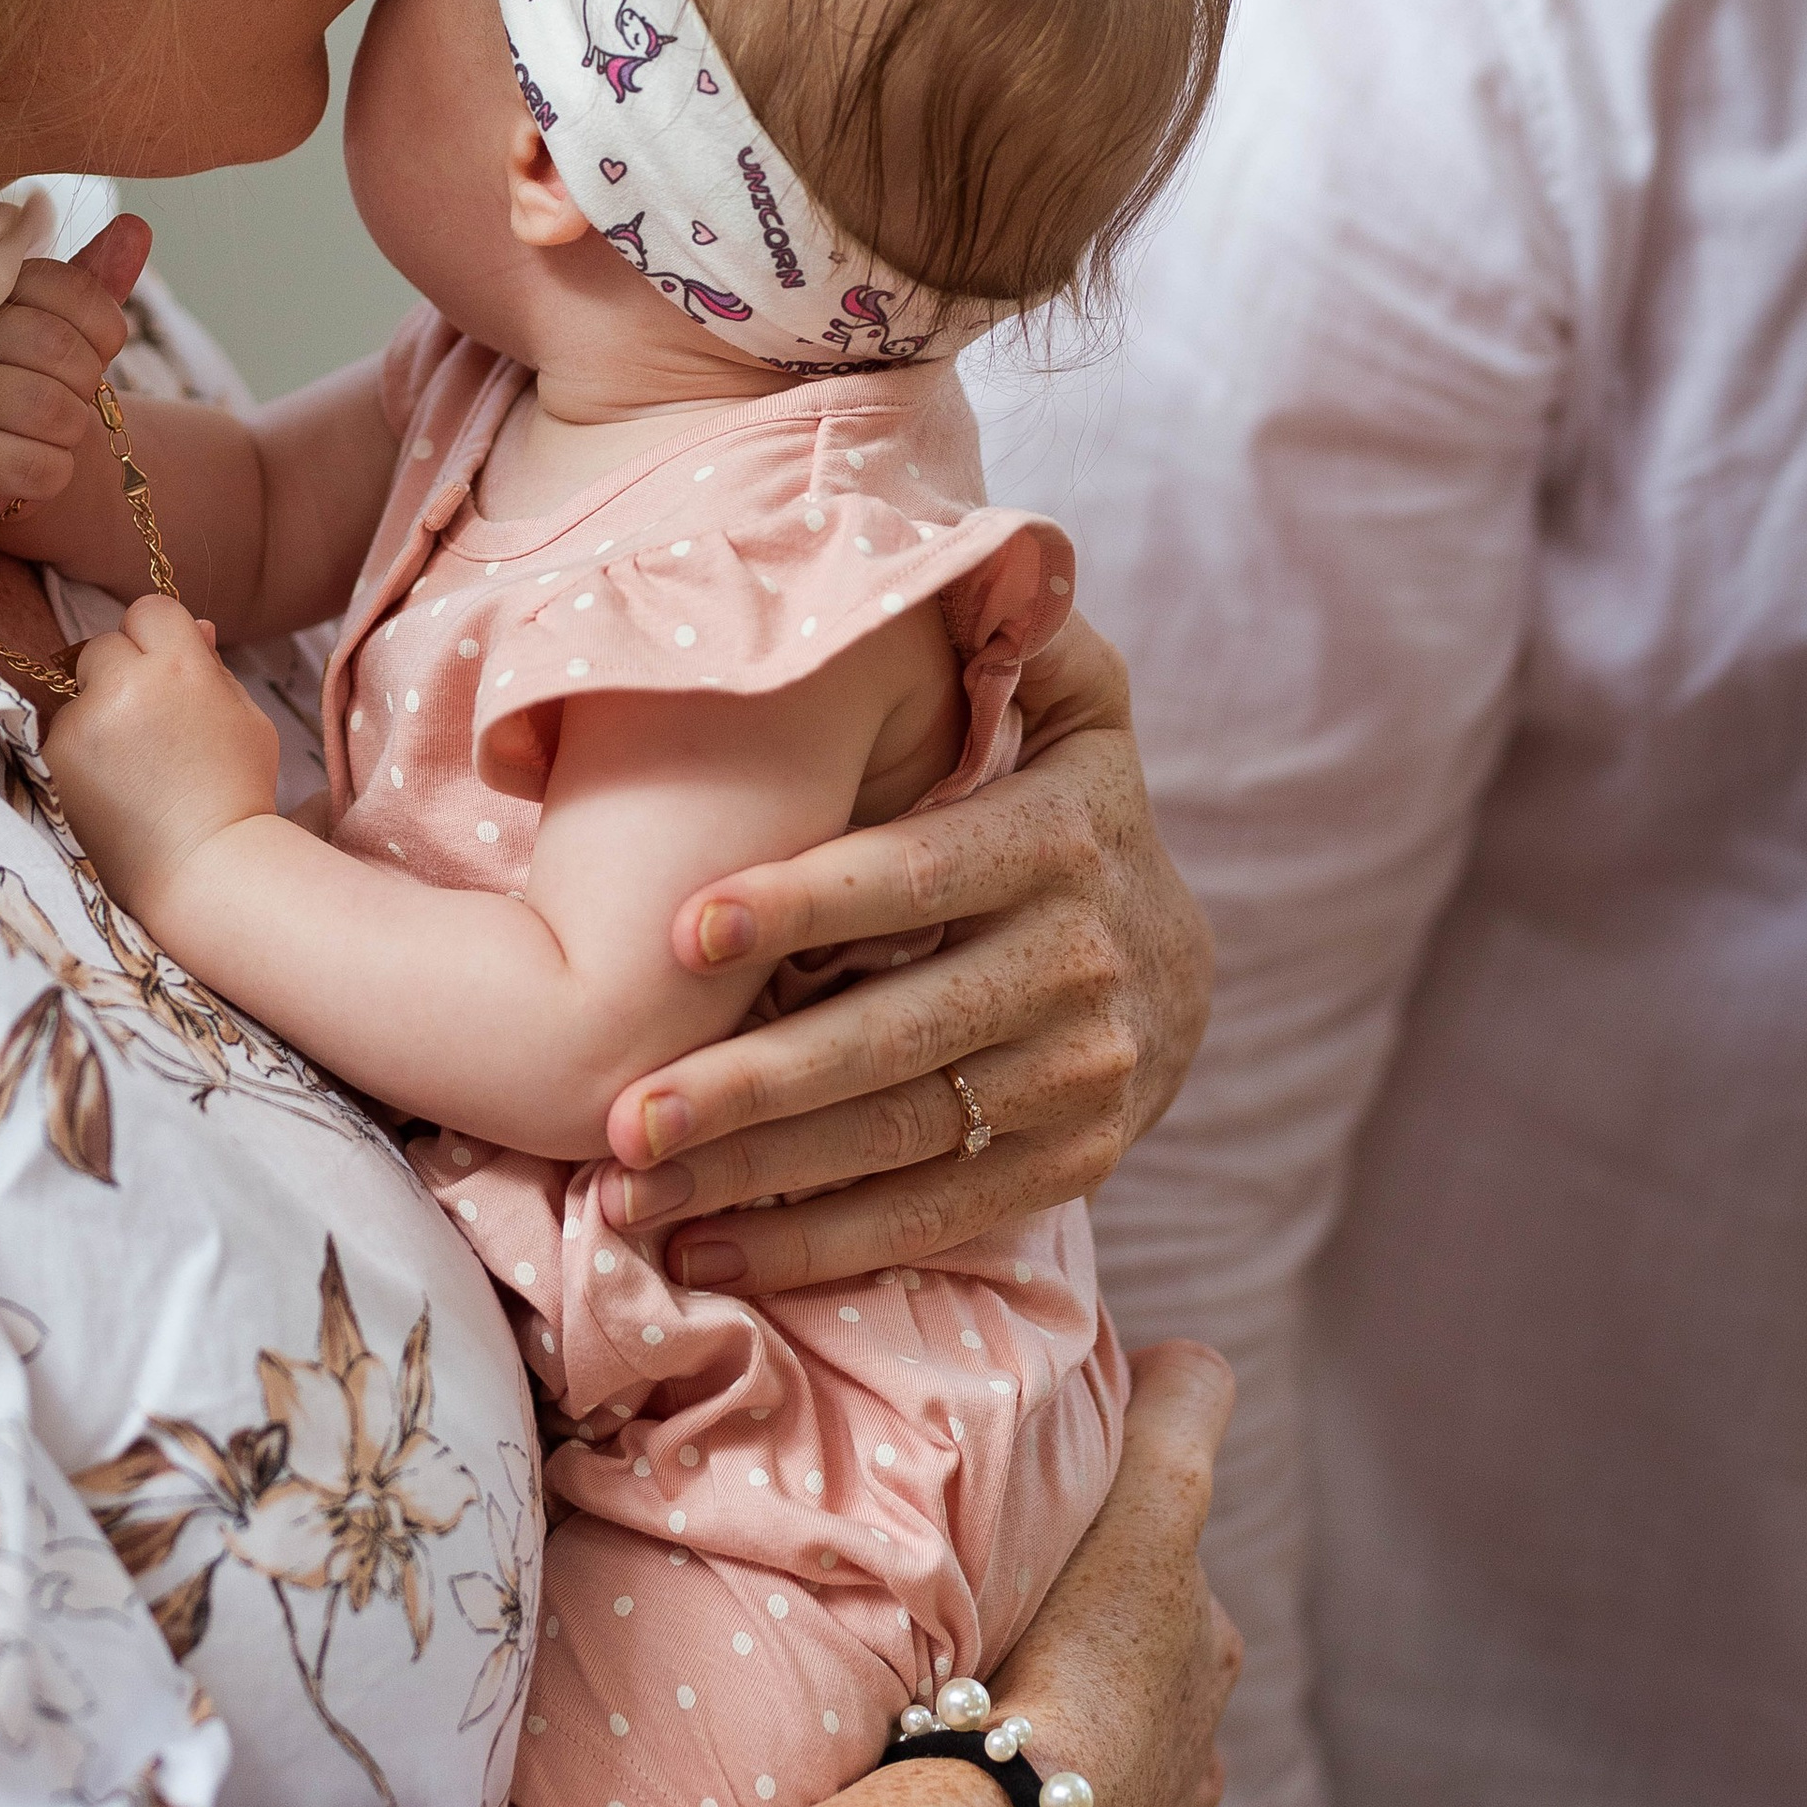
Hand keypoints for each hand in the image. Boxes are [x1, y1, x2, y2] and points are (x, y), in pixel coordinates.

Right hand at [0, 217, 148, 520]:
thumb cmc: (29, 371)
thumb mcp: (64, 318)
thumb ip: (98, 276)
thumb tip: (136, 228)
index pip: (69, 287)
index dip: (104, 327)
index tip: (100, 348)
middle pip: (57, 347)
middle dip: (86, 381)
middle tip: (71, 394)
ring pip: (48, 409)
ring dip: (72, 428)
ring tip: (52, 428)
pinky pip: (34, 467)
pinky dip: (55, 472)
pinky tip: (37, 459)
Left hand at [42, 597, 279, 912]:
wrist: (202, 870)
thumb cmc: (237, 794)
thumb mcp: (246, 719)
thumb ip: (213, 667)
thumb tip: (194, 627)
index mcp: (180, 665)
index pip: (148, 610)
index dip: (158, 638)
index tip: (165, 669)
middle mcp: (124, 684)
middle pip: (104, 645)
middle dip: (121, 672)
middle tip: (149, 723)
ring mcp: (82, 723)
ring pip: (78, 693)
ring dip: (98, 714)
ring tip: (133, 767)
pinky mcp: (53, 759)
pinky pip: (61, 734)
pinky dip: (80, 752)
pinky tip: (111, 788)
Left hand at [603, 613, 1212, 1289]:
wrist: (1182, 967)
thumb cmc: (1064, 813)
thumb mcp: (1076, 709)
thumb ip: (1022, 636)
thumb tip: (988, 554)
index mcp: (1066, 840)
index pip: (922, 873)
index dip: (806, 902)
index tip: (683, 930)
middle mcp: (1086, 966)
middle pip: (900, 1035)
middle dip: (756, 1082)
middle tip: (624, 1115)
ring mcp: (1085, 1080)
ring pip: (905, 1139)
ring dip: (764, 1178)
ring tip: (634, 1191)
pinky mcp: (1072, 1165)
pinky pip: (938, 1215)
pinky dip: (821, 1244)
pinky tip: (710, 1252)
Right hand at [978, 1340, 1240, 1806]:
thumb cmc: (1081, 1662)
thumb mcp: (1153, 1503)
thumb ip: (1182, 1412)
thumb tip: (1191, 1355)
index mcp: (1204, 1670)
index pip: (1169, 1599)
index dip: (1116, 1575)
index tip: (1053, 1568)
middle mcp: (1193, 1778)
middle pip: (1139, 1709)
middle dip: (1090, 1689)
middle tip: (1001, 1663)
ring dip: (1059, 1786)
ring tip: (982, 1766)